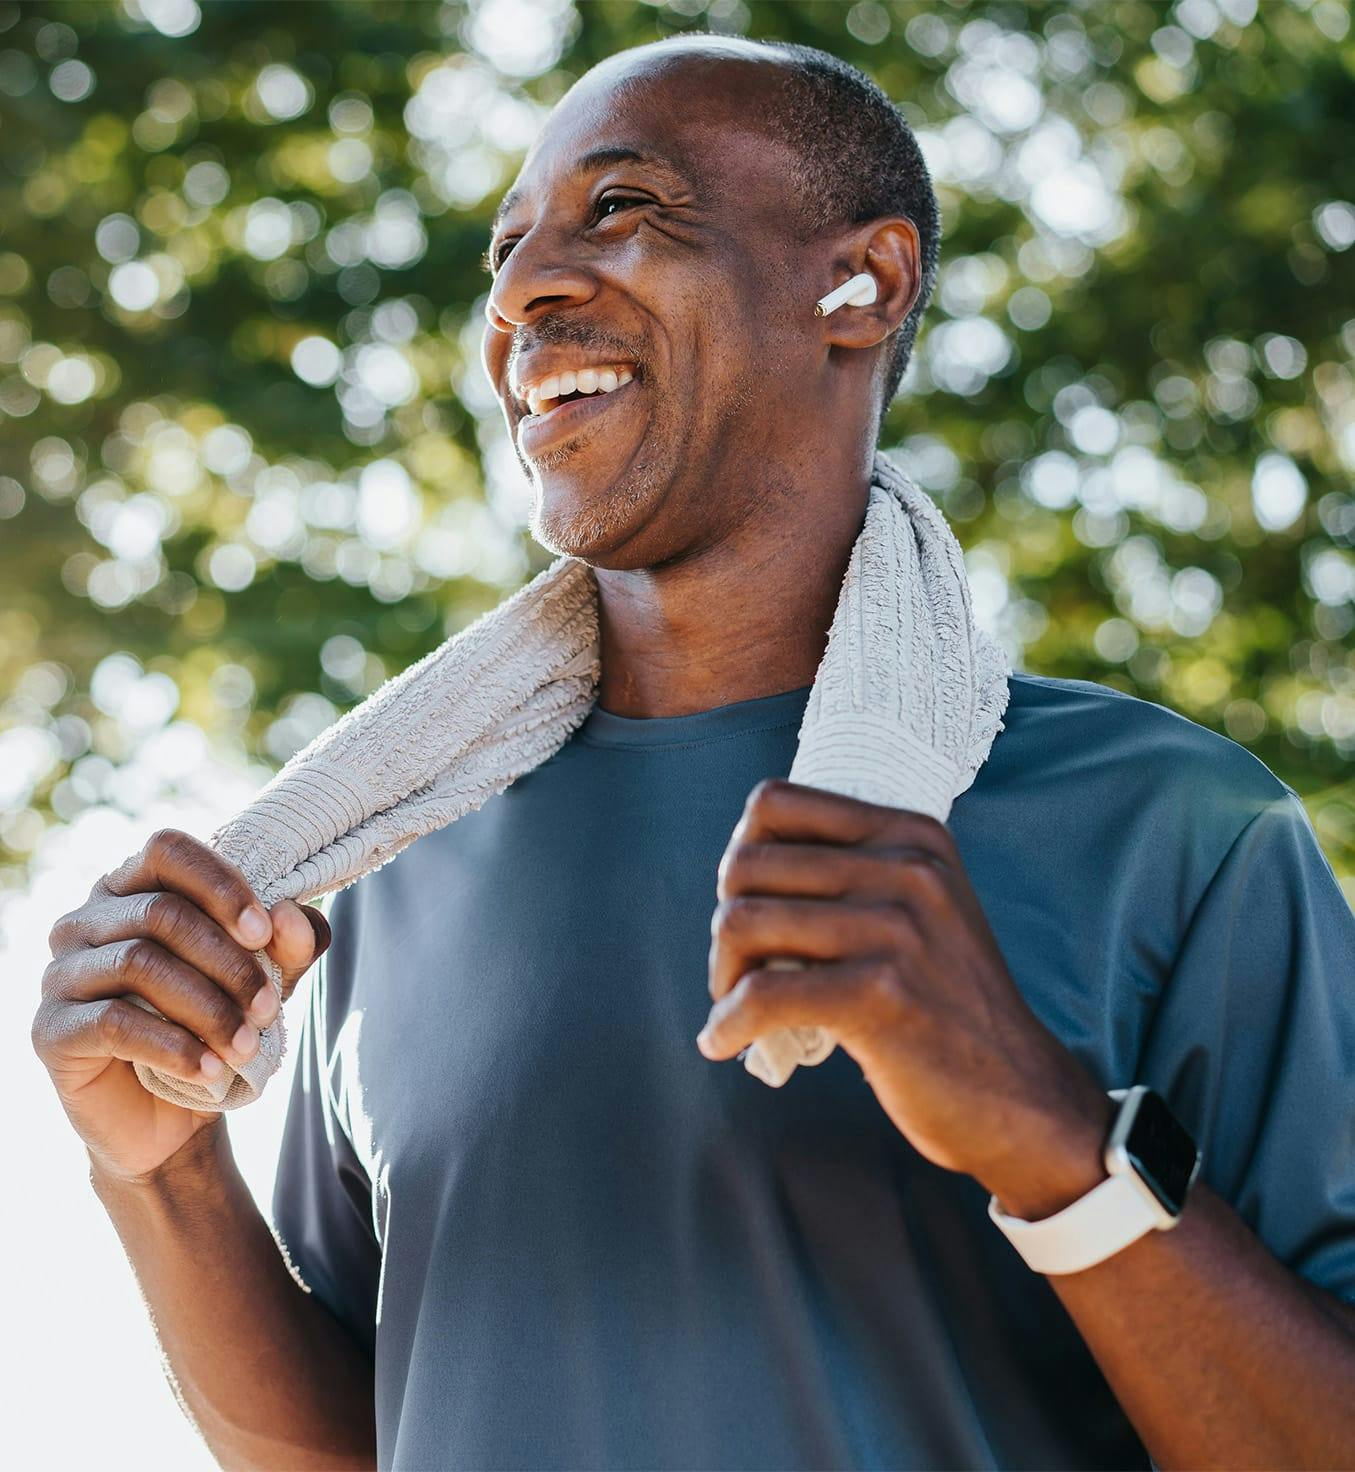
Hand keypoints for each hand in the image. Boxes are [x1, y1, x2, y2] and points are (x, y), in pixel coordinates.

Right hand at [30, 828, 330, 1185]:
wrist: (170, 1115)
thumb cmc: (215, 1023)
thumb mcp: (267, 978)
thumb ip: (289, 943)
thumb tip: (288, 915)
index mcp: (133, 888)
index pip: (167, 851)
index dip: (220, 885)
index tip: (263, 933)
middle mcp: (86, 921)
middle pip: (162, 914)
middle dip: (228, 963)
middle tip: (267, 1007)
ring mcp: (61, 973)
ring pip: (139, 964)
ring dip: (207, 1008)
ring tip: (247, 1044)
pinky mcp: (51, 1030)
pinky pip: (114, 1024)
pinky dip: (174, 1046)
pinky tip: (210, 1069)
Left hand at [699, 779, 1110, 1207]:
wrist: (1019, 1094)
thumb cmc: (946, 1006)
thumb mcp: (920, 910)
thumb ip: (853, 874)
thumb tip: (740, 864)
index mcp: (911, 834)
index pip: (776, 803)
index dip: (741, 853)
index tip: (748, 904)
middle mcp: (907, 868)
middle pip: (748, 864)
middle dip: (725, 925)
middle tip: (738, 972)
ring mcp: (896, 929)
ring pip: (743, 921)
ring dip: (722, 974)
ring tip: (734, 1007)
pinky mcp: (879, 994)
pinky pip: (761, 994)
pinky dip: (727, 1022)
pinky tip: (724, 1042)